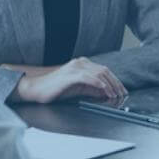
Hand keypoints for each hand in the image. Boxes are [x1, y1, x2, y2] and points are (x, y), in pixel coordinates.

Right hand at [11, 58, 125, 103]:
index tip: (123, 91)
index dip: (116, 81)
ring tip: (115, 95)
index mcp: (82, 64)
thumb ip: (92, 89)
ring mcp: (75, 68)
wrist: (36, 89)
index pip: (104, 71)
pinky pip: (87, 77)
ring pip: (99, 74)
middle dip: (116, 84)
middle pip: (104, 71)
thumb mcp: (78, 89)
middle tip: (122, 95)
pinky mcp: (70, 75)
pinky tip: (104, 89)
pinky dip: (98, 83)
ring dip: (109, 85)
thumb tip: (106, 93)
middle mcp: (80, 63)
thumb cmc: (55, 89)